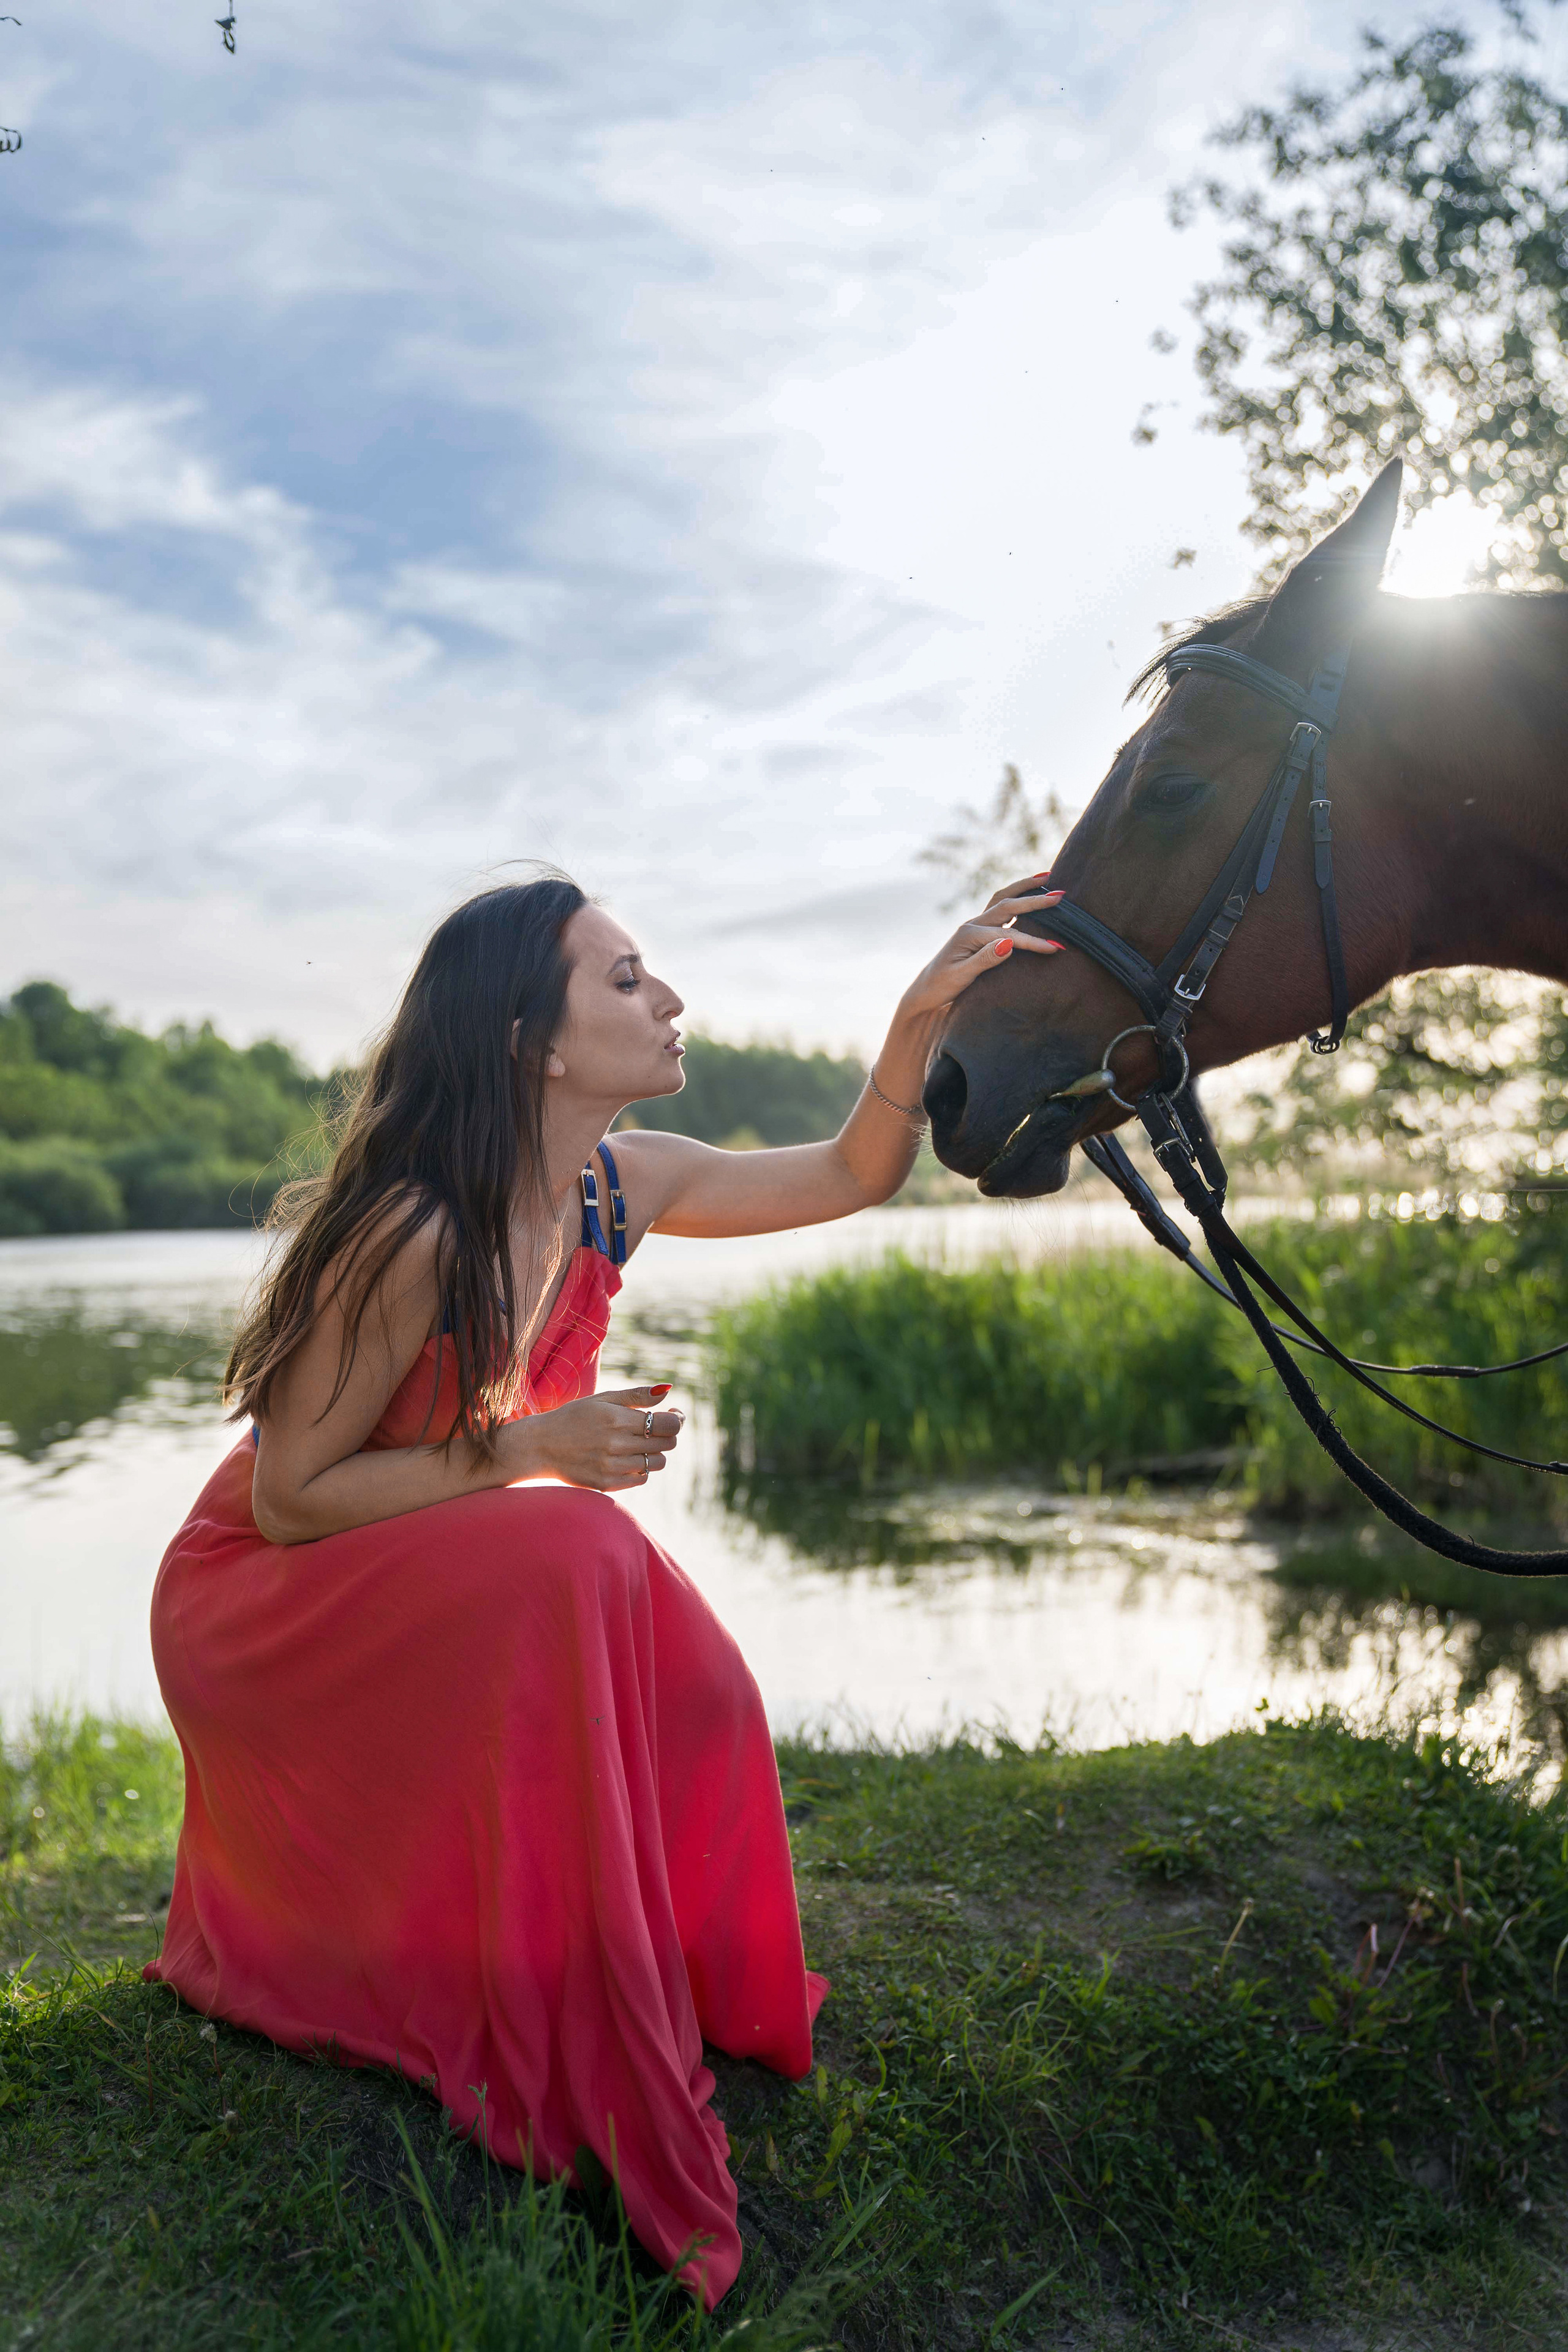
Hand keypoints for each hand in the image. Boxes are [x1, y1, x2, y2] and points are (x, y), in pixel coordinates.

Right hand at [510, 1386, 684, 1491]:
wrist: (540, 1446)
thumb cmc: (573, 1417)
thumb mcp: (603, 1399)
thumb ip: (636, 1396)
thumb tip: (667, 1391)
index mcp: (617, 1419)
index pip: (668, 1424)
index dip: (677, 1419)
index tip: (674, 1415)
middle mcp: (616, 1444)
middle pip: (667, 1443)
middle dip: (667, 1434)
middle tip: (654, 1428)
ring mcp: (612, 1467)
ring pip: (657, 1463)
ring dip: (655, 1452)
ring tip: (638, 1443)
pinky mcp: (606, 1484)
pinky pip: (641, 1478)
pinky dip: (641, 1468)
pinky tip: (626, 1458)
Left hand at [899, 876, 1065, 1019]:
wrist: (926, 991)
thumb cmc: (942, 986)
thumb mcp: (962, 976)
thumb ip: (984, 959)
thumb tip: (1008, 943)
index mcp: (969, 934)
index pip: (1009, 935)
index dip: (1034, 942)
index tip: (1056, 948)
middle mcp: (973, 924)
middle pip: (1008, 904)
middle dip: (1035, 899)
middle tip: (1061, 895)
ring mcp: (976, 925)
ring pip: (1003, 899)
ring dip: (1024, 887)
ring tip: (1047, 876)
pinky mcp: (979, 931)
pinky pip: (1001, 909)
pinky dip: (1017, 899)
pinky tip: (1031, 895)